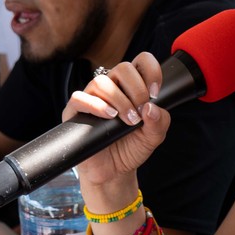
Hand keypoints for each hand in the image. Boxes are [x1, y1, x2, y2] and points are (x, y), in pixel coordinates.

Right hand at [61, 52, 169, 186]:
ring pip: (102, 82)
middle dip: (136, 89)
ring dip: (119, 100)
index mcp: (132, 87)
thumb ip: (160, 121)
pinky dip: (96, 105)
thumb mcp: (154, 137)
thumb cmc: (131, 149)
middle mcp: (112, 88)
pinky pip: (80, 98)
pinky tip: (109, 116)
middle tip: (140, 112)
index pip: (141, 62)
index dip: (151, 71)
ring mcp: (92, 98)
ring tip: (127, 120)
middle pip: (123, 68)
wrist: (113, 172)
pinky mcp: (75, 111)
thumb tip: (152, 107)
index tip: (156, 94)